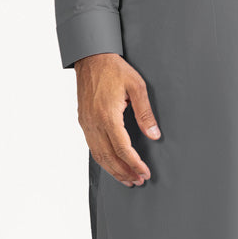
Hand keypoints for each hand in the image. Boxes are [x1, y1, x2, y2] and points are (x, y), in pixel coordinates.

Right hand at [74, 53, 160, 185]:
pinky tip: (112, 164)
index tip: (145, 173)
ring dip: (113, 170)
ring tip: (127, 179)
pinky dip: (103, 160)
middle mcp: (94, 122)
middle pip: (109, 157)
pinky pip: (92, 147)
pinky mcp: (83, 121)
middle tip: (138, 181)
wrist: (90, 57)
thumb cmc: (114, 69)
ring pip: (98, 155)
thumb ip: (145, 113)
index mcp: (108, 115)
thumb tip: (154, 135)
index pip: (122, 149)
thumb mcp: (137, 86)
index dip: (134, 164)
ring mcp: (86, 123)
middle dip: (124, 172)